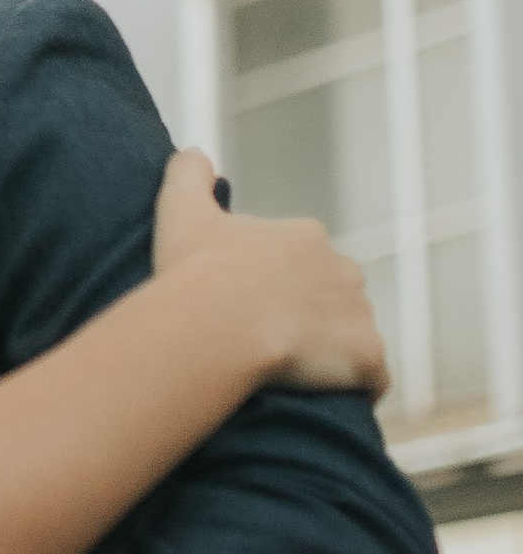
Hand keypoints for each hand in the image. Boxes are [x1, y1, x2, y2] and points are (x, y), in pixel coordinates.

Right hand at [149, 145, 387, 395]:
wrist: (216, 325)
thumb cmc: (195, 270)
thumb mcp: (180, 208)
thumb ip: (188, 173)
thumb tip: (194, 154)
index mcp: (304, 238)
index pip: (302, 259)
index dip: (276, 283)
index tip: (246, 305)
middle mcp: (342, 270)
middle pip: (334, 296)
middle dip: (310, 316)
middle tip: (265, 342)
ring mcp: (360, 315)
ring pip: (354, 336)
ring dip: (332, 353)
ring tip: (291, 377)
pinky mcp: (367, 359)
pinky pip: (373, 378)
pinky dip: (358, 387)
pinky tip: (328, 399)